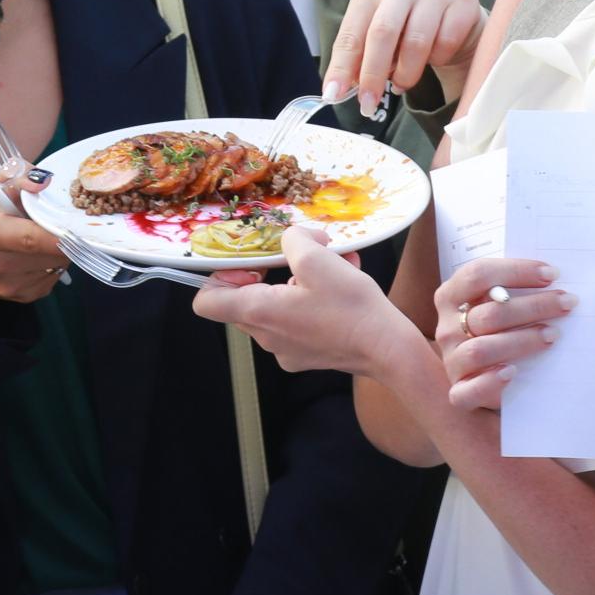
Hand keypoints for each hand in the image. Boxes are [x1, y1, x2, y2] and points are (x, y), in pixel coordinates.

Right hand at [0, 166, 67, 303]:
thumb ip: (19, 176)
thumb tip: (44, 182)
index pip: (31, 237)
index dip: (59, 234)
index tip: (79, 226)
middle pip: (49, 253)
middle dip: (63, 237)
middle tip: (59, 223)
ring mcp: (7, 285)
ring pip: (56, 266)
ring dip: (58, 250)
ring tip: (40, 238)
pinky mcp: (20, 297)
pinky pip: (53, 278)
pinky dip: (52, 264)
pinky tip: (37, 254)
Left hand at [190, 228, 399, 375]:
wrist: (388, 349)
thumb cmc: (350, 307)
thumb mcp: (317, 258)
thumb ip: (293, 240)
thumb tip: (293, 239)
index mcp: (258, 313)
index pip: (206, 302)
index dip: (219, 277)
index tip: (251, 263)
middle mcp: (266, 337)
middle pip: (243, 300)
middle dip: (268, 272)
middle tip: (295, 258)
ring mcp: (286, 350)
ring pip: (276, 307)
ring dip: (296, 282)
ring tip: (330, 267)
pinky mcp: (307, 355)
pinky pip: (297, 322)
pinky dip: (312, 300)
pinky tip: (342, 285)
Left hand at [327, 0, 484, 119]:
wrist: (454, 21)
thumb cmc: (407, 32)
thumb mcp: (376, 42)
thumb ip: (356, 61)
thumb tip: (334, 91)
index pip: (351, 33)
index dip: (341, 67)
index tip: (333, 95)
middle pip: (382, 33)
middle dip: (373, 75)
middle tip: (368, 104)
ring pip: (416, 42)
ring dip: (406, 73)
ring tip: (403, 82)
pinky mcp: (462, 2)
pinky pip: (446, 43)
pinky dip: (437, 60)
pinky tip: (434, 57)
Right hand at [430, 258, 572, 411]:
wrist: (483, 373)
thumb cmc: (499, 329)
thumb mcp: (499, 304)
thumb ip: (513, 290)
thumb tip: (554, 276)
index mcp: (451, 296)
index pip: (477, 275)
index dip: (516, 271)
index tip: (552, 274)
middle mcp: (447, 328)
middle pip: (489, 313)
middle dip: (533, 306)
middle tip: (567, 303)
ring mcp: (452, 361)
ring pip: (481, 350)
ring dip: (521, 341)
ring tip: (553, 335)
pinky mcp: (459, 392)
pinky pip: (467, 392)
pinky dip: (490, 382)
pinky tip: (512, 372)